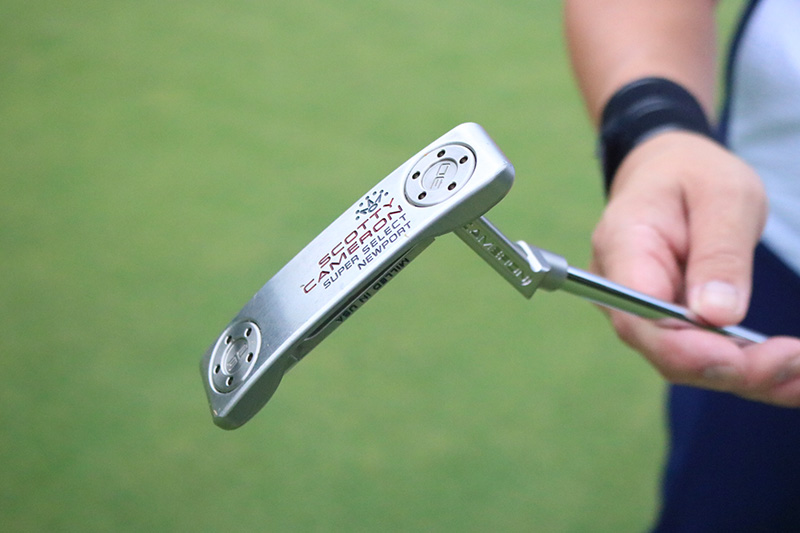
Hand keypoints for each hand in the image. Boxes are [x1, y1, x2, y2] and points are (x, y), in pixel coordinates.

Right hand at [591, 130, 799, 405]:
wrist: (669, 172)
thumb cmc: (693, 175)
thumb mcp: (723, 196)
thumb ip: (719, 253)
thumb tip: (717, 317)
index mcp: (623, 247)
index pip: (640, 316)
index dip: (687, 349)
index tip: (743, 358)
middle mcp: (620, 291)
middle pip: (663, 350)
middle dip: (730, 367)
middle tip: (796, 360)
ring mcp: (640, 312)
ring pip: (686, 362)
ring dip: (747, 376)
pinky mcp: (666, 324)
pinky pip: (702, 355)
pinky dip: (748, 370)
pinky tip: (792, 377)